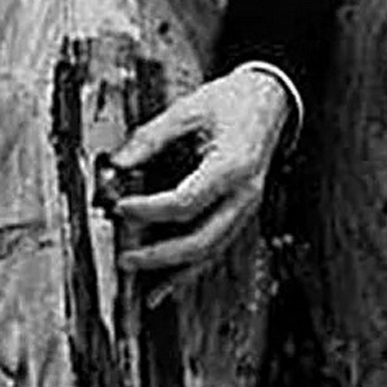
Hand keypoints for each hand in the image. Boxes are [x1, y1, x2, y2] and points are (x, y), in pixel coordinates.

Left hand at [109, 67, 289, 271]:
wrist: (269, 99)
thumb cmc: (232, 101)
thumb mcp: (188, 109)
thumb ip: (151, 138)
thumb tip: (117, 165)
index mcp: (234, 166)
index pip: (186, 202)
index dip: (149, 210)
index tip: (120, 207)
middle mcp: (244, 195)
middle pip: (201, 241)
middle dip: (159, 254)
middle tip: (124, 256)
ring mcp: (246, 209)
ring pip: (209, 253)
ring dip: (171, 270)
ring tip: (137, 273)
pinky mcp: (239, 214)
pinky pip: (214, 249)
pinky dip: (187, 271)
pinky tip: (163, 287)